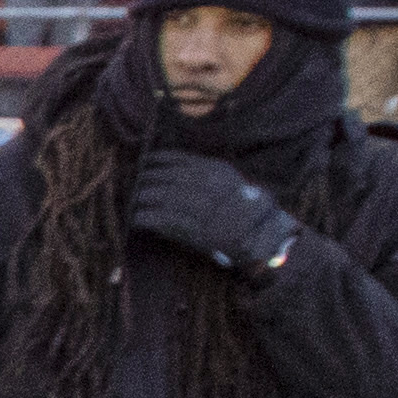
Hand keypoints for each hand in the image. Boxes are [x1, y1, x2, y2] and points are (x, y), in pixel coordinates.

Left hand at [123, 152, 302, 278]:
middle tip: (136, 187)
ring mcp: (199, 206)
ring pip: (156, 196)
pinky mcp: (192, 229)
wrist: (263, 238)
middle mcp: (206, 184)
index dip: (155, 161)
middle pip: (161, 177)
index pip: (175, 159)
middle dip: (144, 181)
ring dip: (140, 200)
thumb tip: (175, 171)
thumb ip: (206, 175)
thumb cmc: (247, 211)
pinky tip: (137, 220)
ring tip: (134, 204)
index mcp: (214, 170)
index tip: (145, 164)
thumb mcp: (231, 182)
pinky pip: (158, 219)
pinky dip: (144, 218)